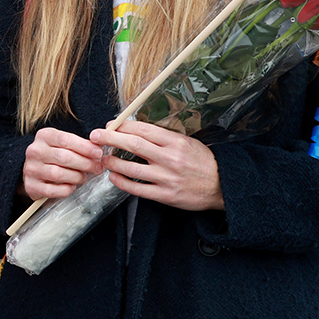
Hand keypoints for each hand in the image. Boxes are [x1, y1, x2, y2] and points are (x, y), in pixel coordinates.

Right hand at [21, 127, 104, 200]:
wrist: (33, 171)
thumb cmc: (53, 156)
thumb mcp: (63, 144)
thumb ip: (78, 145)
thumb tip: (97, 150)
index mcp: (44, 136)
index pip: (66, 140)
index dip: (84, 147)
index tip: (98, 153)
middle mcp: (35, 151)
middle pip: (64, 157)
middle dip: (85, 163)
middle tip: (96, 168)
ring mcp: (31, 169)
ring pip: (58, 174)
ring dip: (76, 177)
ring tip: (83, 177)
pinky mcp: (32, 186)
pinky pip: (53, 190)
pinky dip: (66, 189)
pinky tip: (72, 186)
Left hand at [91, 120, 223, 210]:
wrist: (223, 185)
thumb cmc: (204, 162)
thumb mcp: (188, 142)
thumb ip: (164, 137)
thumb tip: (137, 129)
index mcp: (175, 142)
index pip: (143, 129)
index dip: (122, 126)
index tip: (110, 124)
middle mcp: (169, 158)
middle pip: (133, 145)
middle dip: (110, 138)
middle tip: (95, 136)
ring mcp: (166, 178)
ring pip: (131, 167)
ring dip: (112, 162)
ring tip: (102, 159)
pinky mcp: (164, 195)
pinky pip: (137, 188)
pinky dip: (121, 182)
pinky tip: (113, 177)